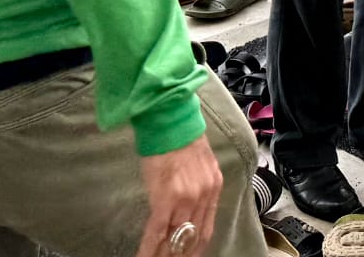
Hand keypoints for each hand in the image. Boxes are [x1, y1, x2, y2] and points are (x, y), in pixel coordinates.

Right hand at [134, 135, 222, 256]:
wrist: (170, 121)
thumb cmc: (180, 139)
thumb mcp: (200, 164)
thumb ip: (197, 187)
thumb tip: (186, 207)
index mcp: (213, 187)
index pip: (206, 227)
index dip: (196, 248)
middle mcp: (204, 195)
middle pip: (191, 237)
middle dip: (180, 255)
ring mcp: (186, 198)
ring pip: (174, 238)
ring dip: (164, 254)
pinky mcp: (166, 198)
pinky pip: (157, 232)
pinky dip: (149, 249)